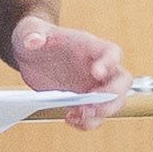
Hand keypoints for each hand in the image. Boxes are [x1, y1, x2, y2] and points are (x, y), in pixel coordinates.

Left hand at [3, 16, 128, 127]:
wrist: (30, 53)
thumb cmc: (36, 35)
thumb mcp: (30, 29)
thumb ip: (32, 32)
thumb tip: (32, 41)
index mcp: (89, 46)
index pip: (111, 52)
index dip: (109, 63)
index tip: (96, 73)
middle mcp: (98, 67)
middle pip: (122, 82)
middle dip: (111, 97)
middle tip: (89, 106)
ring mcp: (93, 85)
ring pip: (114, 102)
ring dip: (101, 114)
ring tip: (79, 116)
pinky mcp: (83, 101)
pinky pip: (95, 115)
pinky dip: (86, 122)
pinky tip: (69, 118)